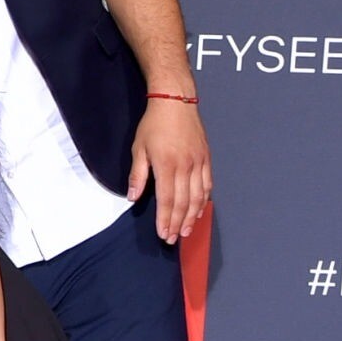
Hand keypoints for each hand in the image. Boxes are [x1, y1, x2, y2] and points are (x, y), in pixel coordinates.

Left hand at [127, 98, 211, 245]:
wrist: (175, 102)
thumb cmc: (154, 124)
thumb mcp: (139, 148)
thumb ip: (138, 175)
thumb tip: (133, 198)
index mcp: (167, 165)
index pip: (167, 200)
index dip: (165, 220)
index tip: (163, 234)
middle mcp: (186, 166)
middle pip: (183, 203)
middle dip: (178, 224)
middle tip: (173, 238)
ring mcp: (198, 162)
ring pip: (198, 197)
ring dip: (192, 217)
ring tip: (186, 231)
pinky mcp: (206, 158)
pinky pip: (207, 185)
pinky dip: (204, 201)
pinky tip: (199, 211)